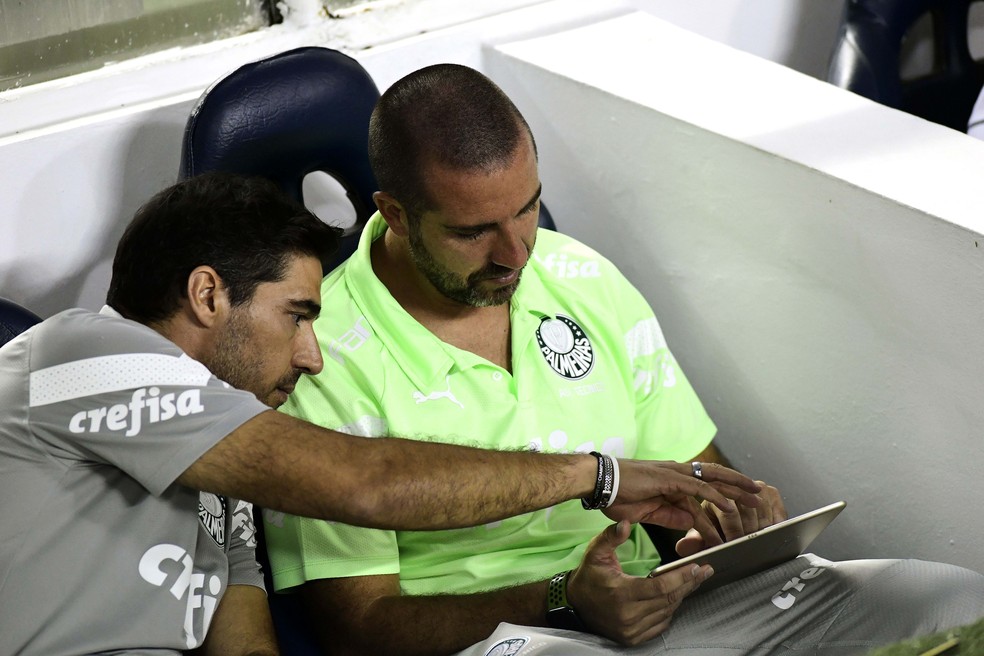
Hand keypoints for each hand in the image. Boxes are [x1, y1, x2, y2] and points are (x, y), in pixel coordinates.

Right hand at [565, 521, 711, 645]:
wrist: (575, 604)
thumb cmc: (588, 576)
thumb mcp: (595, 552)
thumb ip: (611, 537)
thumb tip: (626, 522)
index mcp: (621, 593)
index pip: (660, 587)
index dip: (681, 577)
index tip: (698, 567)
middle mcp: (627, 615)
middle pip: (668, 600)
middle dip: (689, 584)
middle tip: (705, 572)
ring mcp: (631, 630)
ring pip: (667, 612)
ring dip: (681, 596)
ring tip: (692, 581)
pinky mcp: (633, 638)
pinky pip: (660, 624)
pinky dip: (670, 610)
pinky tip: (675, 597)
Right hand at [604, 459, 761, 549]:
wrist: (599, 482)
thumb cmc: (617, 495)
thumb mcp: (648, 511)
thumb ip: (669, 516)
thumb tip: (689, 522)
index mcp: (674, 480)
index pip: (707, 486)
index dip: (727, 493)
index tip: (744, 504)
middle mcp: (679, 473)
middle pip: (717, 478)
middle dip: (740, 488)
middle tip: (762, 497)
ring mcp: (675, 474)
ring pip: (714, 480)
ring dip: (737, 490)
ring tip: (757, 499)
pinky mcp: (669, 479)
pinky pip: (698, 490)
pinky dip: (716, 498)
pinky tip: (730, 507)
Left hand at [675, 480, 785, 557]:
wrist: (730, 513)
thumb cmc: (714, 522)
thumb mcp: (702, 530)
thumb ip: (693, 540)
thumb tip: (682, 548)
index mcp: (713, 492)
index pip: (727, 511)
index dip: (732, 531)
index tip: (734, 544)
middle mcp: (736, 485)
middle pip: (746, 510)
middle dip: (747, 531)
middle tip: (748, 545)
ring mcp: (752, 487)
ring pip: (762, 508)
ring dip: (761, 527)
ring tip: (759, 541)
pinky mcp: (770, 492)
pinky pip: (776, 507)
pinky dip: (776, 521)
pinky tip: (772, 531)